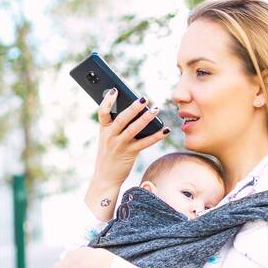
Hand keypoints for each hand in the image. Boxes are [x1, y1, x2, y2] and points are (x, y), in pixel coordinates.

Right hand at [85, 89, 169, 219]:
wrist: (106, 177)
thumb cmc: (109, 154)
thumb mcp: (108, 139)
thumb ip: (116, 126)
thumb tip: (135, 110)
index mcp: (103, 130)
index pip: (102, 112)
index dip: (108, 100)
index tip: (115, 90)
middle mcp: (110, 136)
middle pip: (122, 119)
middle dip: (133, 108)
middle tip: (144, 98)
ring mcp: (120, 145)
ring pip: (134, 129)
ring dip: (146, 118)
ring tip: (156, 108)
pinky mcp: (130, 154)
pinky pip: (145, 143)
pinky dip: (156, 136)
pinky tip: (165, 129)